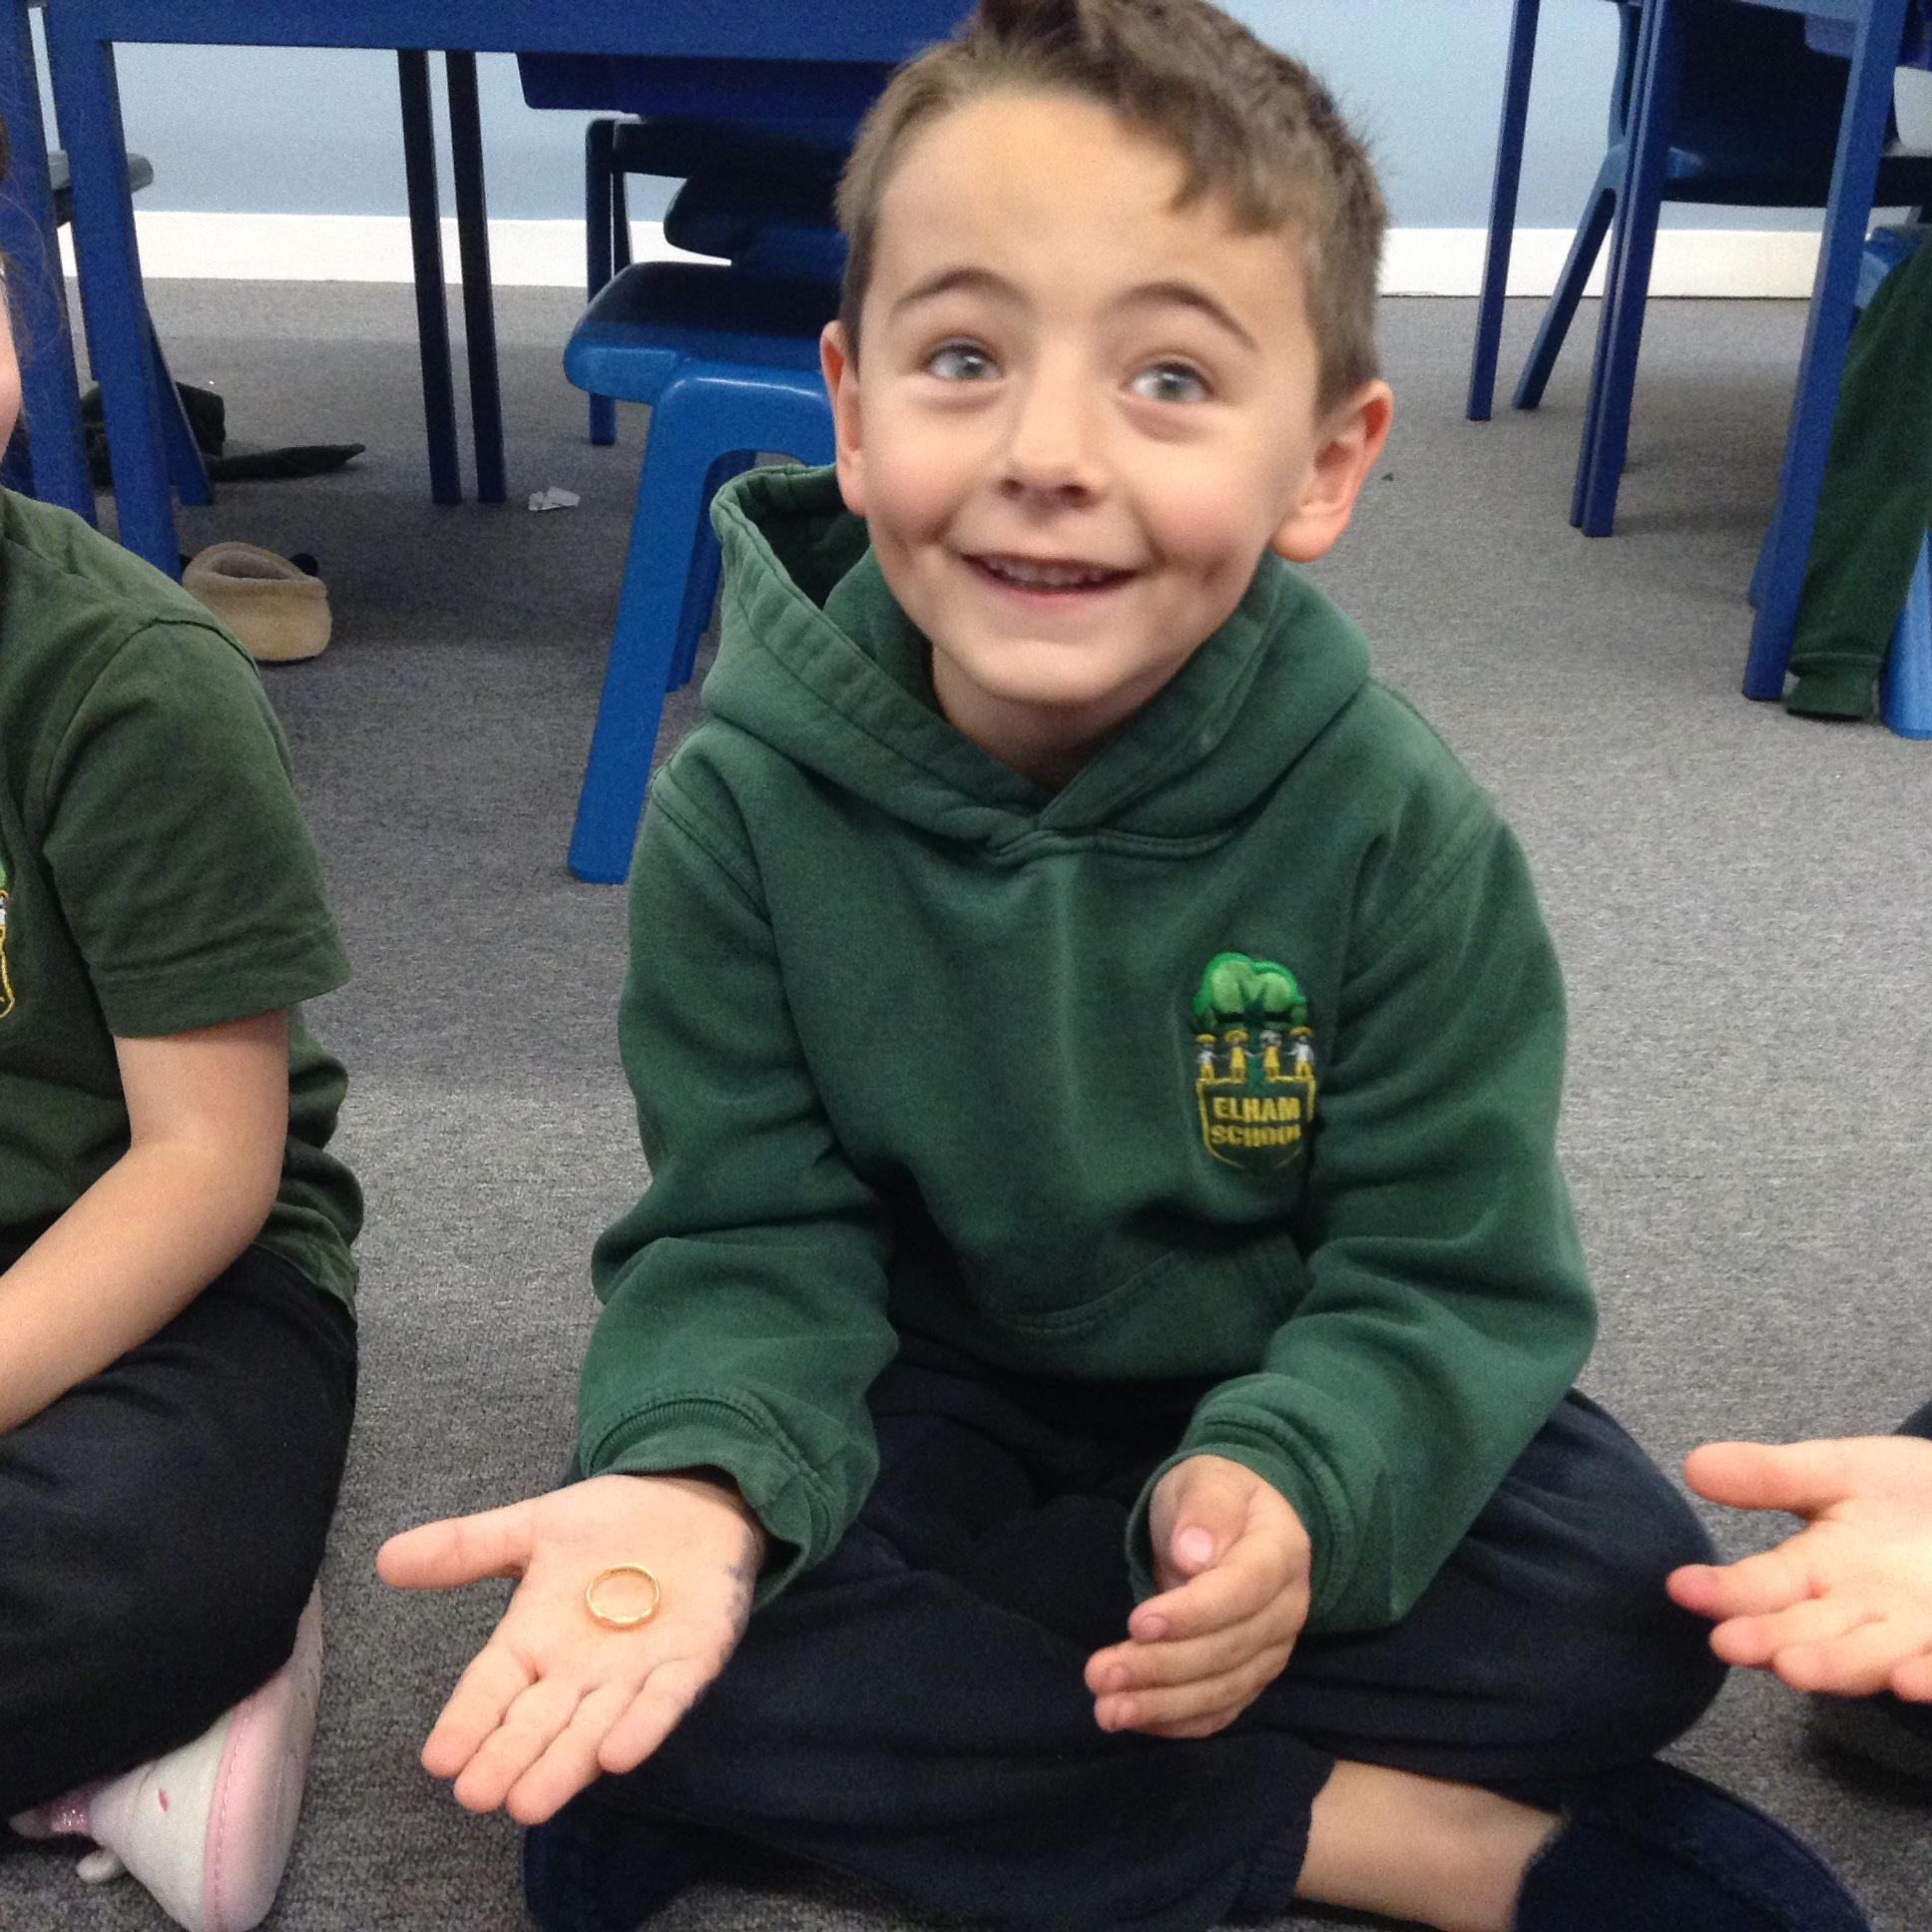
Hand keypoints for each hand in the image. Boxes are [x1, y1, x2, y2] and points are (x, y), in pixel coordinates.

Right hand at [378, 1471, 764, 1821]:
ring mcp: (636, 1671)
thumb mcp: (534, 1527)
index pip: (492, 1688)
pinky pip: (666, 1699)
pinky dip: (644, 1726)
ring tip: (529, 1803)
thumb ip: (466, 1547)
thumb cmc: (611, 1522)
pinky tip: (619, 1756)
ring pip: (594, 1727)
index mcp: (536, 1640)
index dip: (468, 1722)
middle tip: (478, 1797)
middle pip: (538, 1722)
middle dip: (510, 1758)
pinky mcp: (692, 1659)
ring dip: (566, 1764)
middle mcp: (580, 1670)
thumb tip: (384, 1558)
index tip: (438, 1761)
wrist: (694, 1496)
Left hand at [1083, 1453, 1309, 1738]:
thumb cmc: (1215, 1496)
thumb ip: (1205, 1511)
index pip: (1242, 1591)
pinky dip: (1179, 1721)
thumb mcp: (1206, 1481)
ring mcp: (1272, 1650)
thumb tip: (1193, 1554)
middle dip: (1161, 1667)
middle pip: (1227, 1650)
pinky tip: (1136, 1721)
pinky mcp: (1252, 1676)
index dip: (1192, 1614)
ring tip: (1107, 1709)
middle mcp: (1286, 1610)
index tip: (1137, 1623)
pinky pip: (1220, 1709)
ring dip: (1163, 1705)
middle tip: (1100, 1674)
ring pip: (1222, 1689)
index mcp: (1281, 1553)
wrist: (1235, 1520)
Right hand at [1667, 1436, 1931, 1699]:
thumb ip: (1771, 1474)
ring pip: (1870, 1657)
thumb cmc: (1909, 1495)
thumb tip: (1692, 1466)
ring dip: (1836, 1666)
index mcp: (1817, 1571)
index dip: (1722, 1590)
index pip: (1760, 1586)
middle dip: (1768, 1638)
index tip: (1680, 1587)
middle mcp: (1860, 1612)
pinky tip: (1908, 1681)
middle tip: (1728, 1643)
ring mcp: (1914, 1633)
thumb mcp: (1838, 1472)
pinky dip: (1929, 1678)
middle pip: (1806, 1631)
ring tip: (1794, 1668)